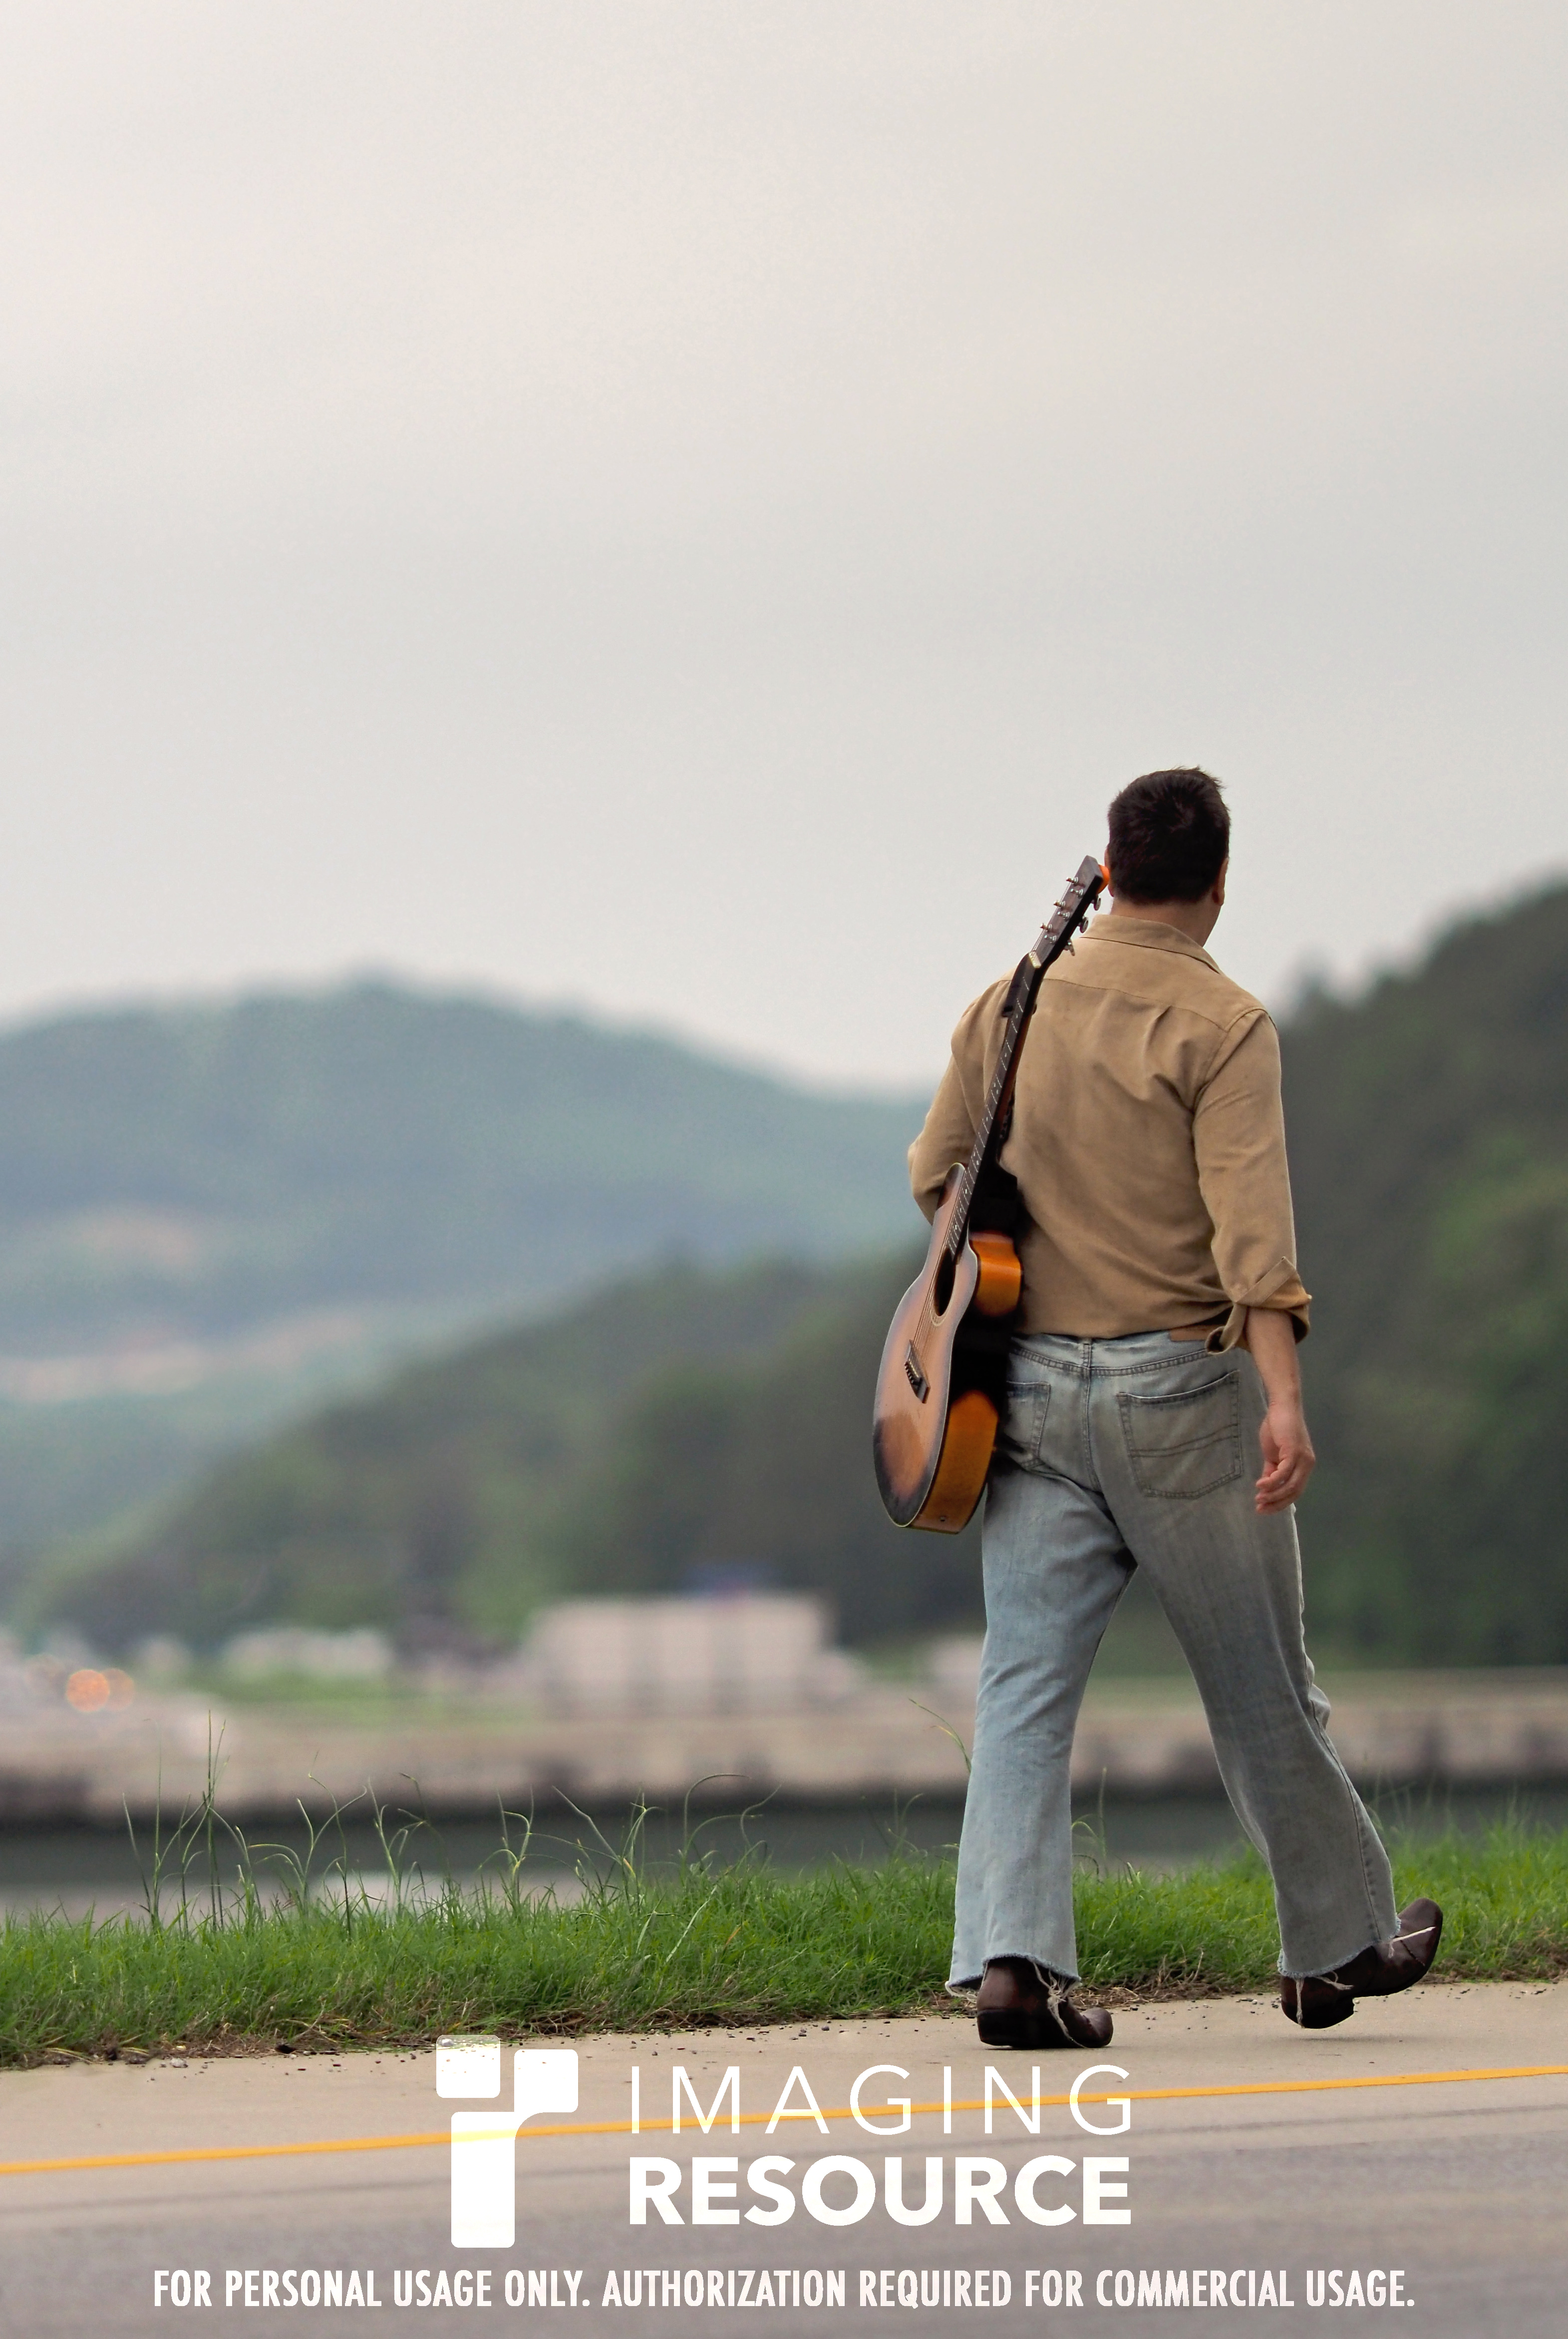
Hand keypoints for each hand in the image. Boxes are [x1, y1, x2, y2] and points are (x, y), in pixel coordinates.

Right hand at [1256, 1398, 1314, 1512]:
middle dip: (1277, 1503)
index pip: (1295, 1491)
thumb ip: (1272, 1470)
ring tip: (1258, 1499)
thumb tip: (1266, 1487)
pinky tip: (1260, 1485)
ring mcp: (1303, 1458)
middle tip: (1260, 1509)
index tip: (1264, 1509)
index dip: (1280, 1503)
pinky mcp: (1294, 1451)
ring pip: (1290, 1485)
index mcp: (1304, 1466)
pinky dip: (1271, 1481)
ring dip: (1273, 1494)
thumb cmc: (1278, 1427)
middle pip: (1294, 1492)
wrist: (1282, 1406)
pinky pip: (1284, 1472)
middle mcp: (1307, 1465)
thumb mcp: (1273, 1454)